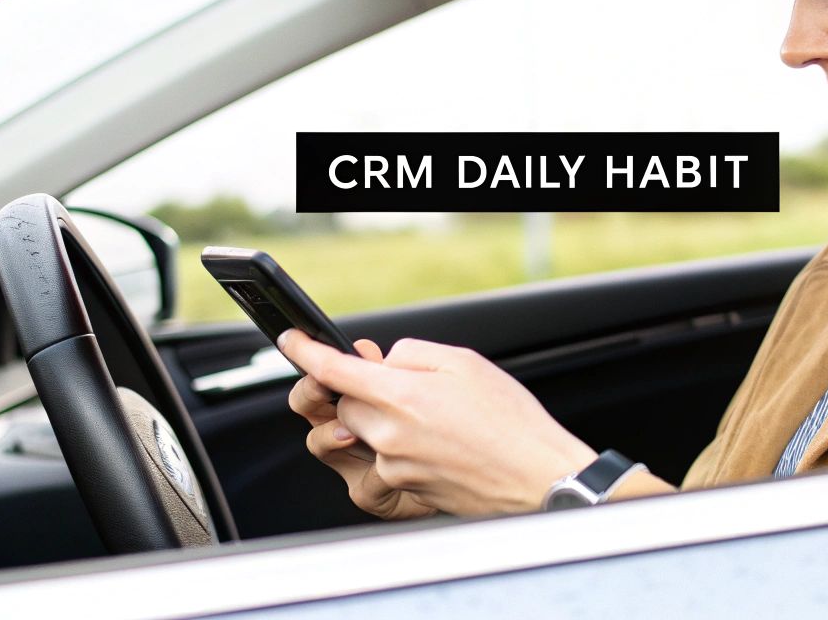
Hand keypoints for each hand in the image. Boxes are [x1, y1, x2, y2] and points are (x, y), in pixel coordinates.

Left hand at [279, 330, 596, 515]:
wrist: (537, 477)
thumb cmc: (510, 421)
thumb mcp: (464, 363)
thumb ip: (412, 354)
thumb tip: (384, 361)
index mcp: (401, 394)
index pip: (333, 370)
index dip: (304, 351)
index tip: (290, 340)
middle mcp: (389, 433)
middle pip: (344, 403)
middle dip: (363, 392)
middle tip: (404, 386)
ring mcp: (393, 464)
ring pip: (364, 433)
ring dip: (385, 420)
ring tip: (433, 419)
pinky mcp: (403, 488)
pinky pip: (385, 459)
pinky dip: (403, 447)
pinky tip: (442, 445)